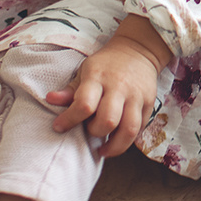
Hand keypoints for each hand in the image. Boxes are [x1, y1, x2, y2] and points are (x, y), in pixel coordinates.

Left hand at [47, 37, 160, 157]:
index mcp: (98, 77)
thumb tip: (50, 99)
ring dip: (114, 145)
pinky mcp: (150, 103)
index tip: (59, 127)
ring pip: (128, 129)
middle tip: (89, 130)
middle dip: (95, 131)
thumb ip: (70, 90)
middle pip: (108, 120)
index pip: (84, 105)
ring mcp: (136, 96)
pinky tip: (117, 141)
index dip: (69, 120)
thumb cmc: (106, 64)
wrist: (138, 51)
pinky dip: (127, 140)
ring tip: (103, 150)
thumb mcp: (85, 71)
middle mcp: (119, 87)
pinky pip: (140, 129)